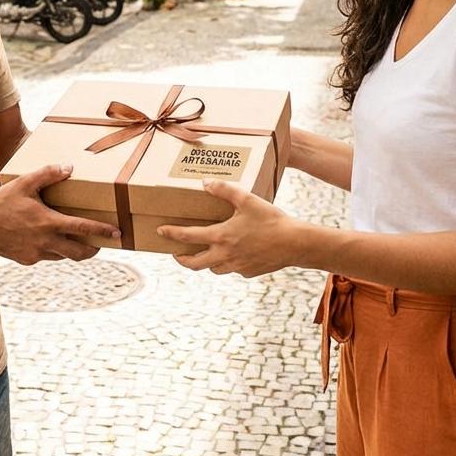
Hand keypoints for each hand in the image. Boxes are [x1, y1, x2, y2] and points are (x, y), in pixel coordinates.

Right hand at [0, 164, 120, 264]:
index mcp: (48, 222)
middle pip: (79, 252)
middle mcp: (45, 242)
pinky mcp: (27, 260)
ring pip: (63, 255)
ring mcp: (36, 253)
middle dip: (93, 249)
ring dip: (72, 250)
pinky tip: (47, 239)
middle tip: (101, 244)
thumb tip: (69, 167)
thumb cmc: (2, 201)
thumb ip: (48, 174)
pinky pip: (46, 256)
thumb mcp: (25, 183)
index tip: (117, 233)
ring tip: (77, 241)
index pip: (83, 228)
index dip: (102, 231)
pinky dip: (52, 249)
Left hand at [157, 180, 302, 277]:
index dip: (171, 233)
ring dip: (205, 261)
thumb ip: (224, 190)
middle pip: (194, 263)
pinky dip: (228, 263)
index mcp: (220, 237)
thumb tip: (204, 183)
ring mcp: (236, 267)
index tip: (160, 231)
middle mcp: (224, 256)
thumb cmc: (271, 219)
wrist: (295, 243)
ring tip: (204, 252)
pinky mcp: (248, 272)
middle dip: (182, 259)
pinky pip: (232, 269)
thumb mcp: (247, 199)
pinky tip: (233, 254)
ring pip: (213, 268)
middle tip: (175, 253)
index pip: (187, 237)